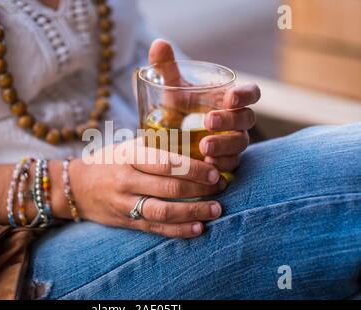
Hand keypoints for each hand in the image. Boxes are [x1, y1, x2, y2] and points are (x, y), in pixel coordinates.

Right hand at [67, 141, 227, 237]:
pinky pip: (155, 229)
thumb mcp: (127, 147)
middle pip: (169, 189)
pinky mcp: (127, 223)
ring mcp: (125, 205)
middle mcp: (126, 181)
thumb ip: (156, 147)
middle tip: (222, 187)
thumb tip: (195, 146)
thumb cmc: (108, 162)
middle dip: (200, 189)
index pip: (166, 163)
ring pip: (163, 212)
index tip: (214, 170)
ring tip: (216, 210)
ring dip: (194, 212)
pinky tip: (198, 228)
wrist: (76, 187)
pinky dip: (179, 231)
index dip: (194, 168)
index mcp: (129, 157)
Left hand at [148, 39, 259, 171]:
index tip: (230, 98)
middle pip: (246, 120)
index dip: (246, 95)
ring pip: (240, 144)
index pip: (250, 94)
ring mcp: (233, 142)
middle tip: (209, 122)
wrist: (169, 136)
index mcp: (229, 99)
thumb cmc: (178, 107)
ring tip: (203, 148)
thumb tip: (158, 44)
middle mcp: (236, 121)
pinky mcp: (226, 161)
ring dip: (224, 146)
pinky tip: (205, 165)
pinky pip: (231, 165)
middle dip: (230, 121)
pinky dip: (220, 165)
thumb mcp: (171, 89)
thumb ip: (167, 68)